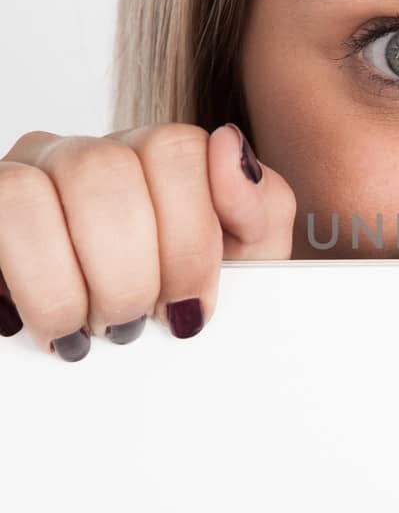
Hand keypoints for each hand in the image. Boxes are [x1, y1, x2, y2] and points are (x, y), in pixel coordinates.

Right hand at [0, 123, 296, 359]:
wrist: (117, 364)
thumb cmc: (175, 300)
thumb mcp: (243, 262)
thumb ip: (260, 205)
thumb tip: (229, 147)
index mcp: (149, 155)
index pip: (173, 148)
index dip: (188, 239)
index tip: (190, 306)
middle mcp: (79, 155)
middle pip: (101, 171)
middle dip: (128, 271)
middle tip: (134, 324)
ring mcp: (19, 178)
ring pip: (26, 193)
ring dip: (63, 283)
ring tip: (84, 330)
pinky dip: (20, 287)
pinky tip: (32, 323)